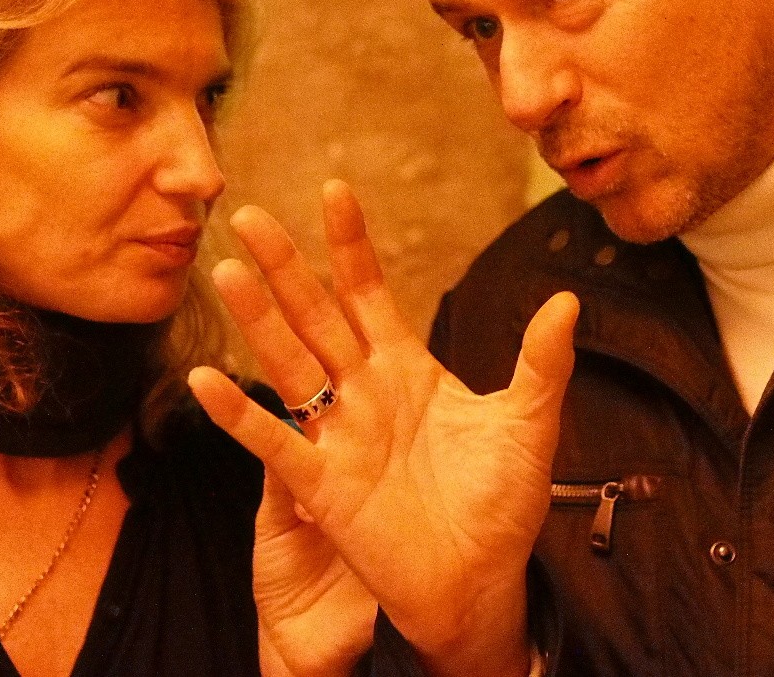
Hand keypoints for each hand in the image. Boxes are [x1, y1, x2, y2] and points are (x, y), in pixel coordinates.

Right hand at [189, 180, 578, 676]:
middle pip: (315, 314)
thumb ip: (541, 362)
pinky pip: (273, 443)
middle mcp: (363, 391)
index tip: (334, 189)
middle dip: (286, 265)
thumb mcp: (529, 423)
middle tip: (250, 214)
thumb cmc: (504, 505)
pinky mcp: (323, 485)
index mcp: (406, 366)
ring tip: (227, 271)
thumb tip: (568, 300)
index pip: (368, 290)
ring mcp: (338, 435)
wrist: (483, 584)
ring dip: (257, 319)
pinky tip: (205, 380)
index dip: (350, 243)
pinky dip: (238, 414)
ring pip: (288, 364)